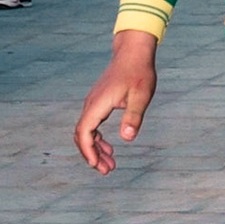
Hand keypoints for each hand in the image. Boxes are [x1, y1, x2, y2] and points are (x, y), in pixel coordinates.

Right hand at [74, 30, 159, 174]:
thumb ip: (134, 116)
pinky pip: (92, 125)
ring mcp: (93, 103)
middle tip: (107, 171)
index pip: (84, 132)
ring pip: (86, 131)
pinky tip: (109, 148)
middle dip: (92, 155)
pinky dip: (97, 139)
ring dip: (95, 149)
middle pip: (82, 135)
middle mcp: (91, 104)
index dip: (88, 150)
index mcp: (98, 104)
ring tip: (110, 164)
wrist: (133, 53)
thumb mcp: (141, 95)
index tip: (96, 165)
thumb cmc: (139, 72)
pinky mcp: (98, 102)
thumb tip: (127, 138)